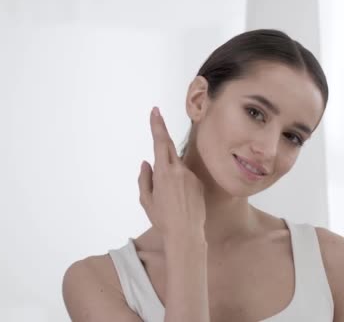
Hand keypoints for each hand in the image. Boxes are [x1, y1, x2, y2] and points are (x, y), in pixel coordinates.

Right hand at [138, 107, 206, 242]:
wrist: (186, 233)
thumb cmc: (163, 219)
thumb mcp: (146, 200)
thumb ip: (144, 179)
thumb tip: (147, 163)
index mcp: (163, 172)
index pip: (160, 142)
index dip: (157, 125)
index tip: (155, 111)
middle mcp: (179, 170)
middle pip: (168, 147)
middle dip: (161, 132)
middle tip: (156, 116)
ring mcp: (191, 176)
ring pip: (176, 167)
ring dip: (169, 175)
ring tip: (169, 200)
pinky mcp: (199, 182)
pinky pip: (186, 178)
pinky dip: (179, 184)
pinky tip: (180, 202)